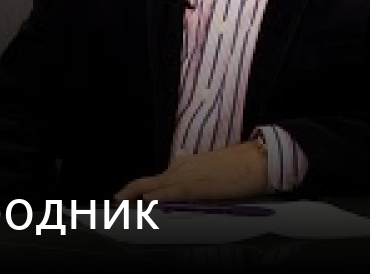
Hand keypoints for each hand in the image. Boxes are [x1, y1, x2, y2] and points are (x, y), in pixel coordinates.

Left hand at [114, 141, 267, 201]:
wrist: (255, 160)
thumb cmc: (237, 170)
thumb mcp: (208, 175)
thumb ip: (192, 185)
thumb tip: (182, 199)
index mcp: (182, 167)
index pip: (153, 181)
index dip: (135, 191)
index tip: (124, 199)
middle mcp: (179, 169)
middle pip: (146, 183)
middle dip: (128, 194)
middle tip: (115, 204)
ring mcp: (186, 176)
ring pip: (152, 187)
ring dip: (135, 198)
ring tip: (120, 208)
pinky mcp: (196, 186)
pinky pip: (171, 193)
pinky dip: (156, 198)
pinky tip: (146, 204)